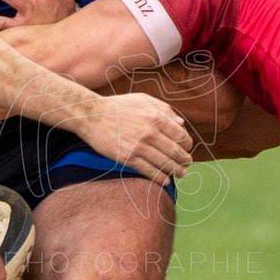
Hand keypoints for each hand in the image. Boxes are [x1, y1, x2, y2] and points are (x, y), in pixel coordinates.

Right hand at [73, 92, 193, 183]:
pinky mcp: (128, 158)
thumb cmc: (118, 106)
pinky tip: (165, 180)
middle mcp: (151, 133)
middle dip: (184, 160)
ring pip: (164, 163)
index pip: (181, 136)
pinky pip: (149, 171)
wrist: (92, 115)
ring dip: (176, 171)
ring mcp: (139, 146)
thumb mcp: (143, 99)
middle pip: (175, 152)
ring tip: (181, 174)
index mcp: (157, 117)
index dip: (187, 145)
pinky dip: (159, 177)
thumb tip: (181, 123)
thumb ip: (164, 109)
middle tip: (187, 165)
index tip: (187, 149)